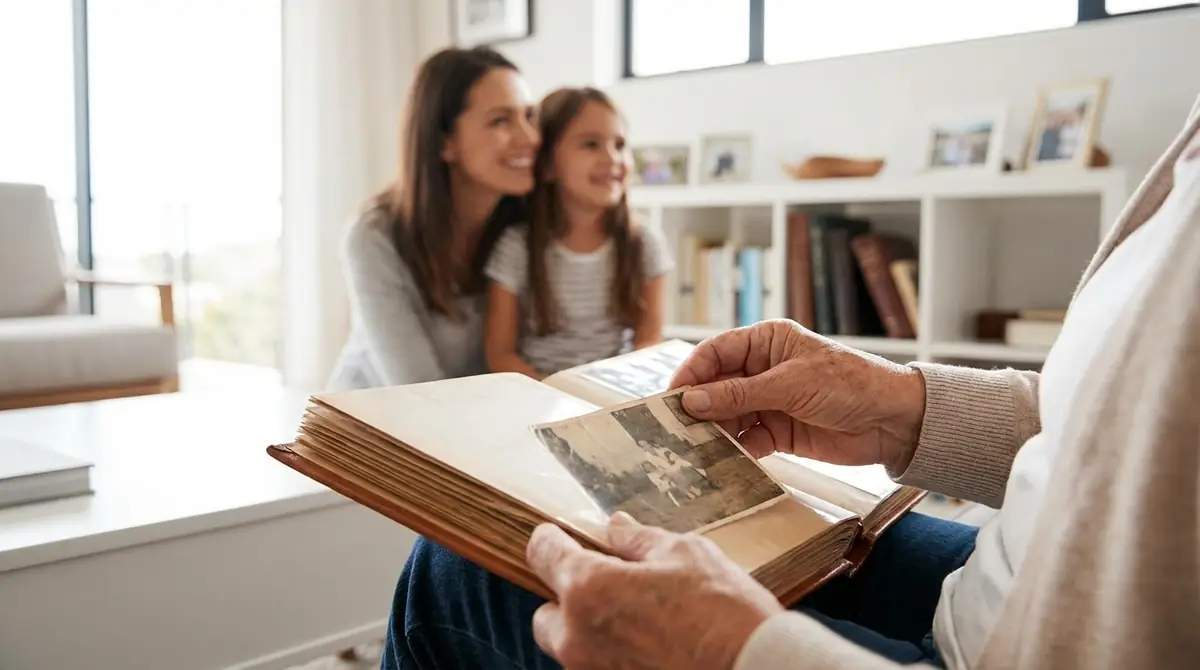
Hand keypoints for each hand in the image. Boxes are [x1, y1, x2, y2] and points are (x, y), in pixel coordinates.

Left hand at [527, 512, 781, 669]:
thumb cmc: (725, 613)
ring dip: (591, 632)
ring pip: (571, 648)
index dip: (551, 539)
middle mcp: (578, 637)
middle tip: (613, 588)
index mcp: (589, 588)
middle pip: (546, 613)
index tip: (560, 536)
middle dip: (571, 599)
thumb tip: (615, 526)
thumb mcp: (686, 555)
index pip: (543, 553)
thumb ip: (639, 541)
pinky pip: (598, 669)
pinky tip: (652, 647)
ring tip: (640, 622)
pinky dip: (614, 658)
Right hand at [669, 319, 925, 472]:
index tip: (671, 398)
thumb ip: (739, 394)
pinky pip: (746, 440)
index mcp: (766, 342)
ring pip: (728, 415)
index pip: (716, 353)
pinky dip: (734, 450)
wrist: (893, 421)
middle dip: (699, 407)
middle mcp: (763, 369)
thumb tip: (691, 401)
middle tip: (674, 429)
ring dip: (713, 431)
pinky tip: (722, 460)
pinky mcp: (778, 432)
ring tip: (694, 448)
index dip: (691, 373)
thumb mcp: (790, 384)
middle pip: (717, 386)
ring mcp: (770, 401)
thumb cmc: (849, 385)